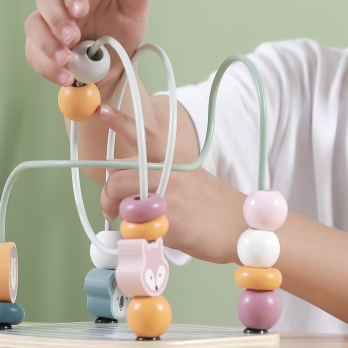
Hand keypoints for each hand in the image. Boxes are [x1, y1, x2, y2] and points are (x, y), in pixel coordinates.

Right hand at [24, 0, 151, 86]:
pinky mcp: (38, 48)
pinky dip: (47, 67)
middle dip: (56, 19)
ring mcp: (47, 26)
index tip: (80, 11)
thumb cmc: (122, 34)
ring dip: (47, 44)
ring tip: (67, 61)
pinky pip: (33, 54)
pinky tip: (66, 76)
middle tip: (72, 38)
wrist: (114, 68)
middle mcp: (61, 4)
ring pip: (33, 26)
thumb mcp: (135, 13)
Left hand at [97, 100, 245, 264]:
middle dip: (107, 197)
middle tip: (111, 210)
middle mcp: (170, 174)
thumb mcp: (188, 178)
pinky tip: (154, 236)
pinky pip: (138, 229)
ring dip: (119, 217)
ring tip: (130, 225)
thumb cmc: (212, 205)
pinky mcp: (172, 223)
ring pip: (123, 205)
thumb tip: (122, 181)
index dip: (122, 123)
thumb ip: (157, 176)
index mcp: (173, 160)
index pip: (144, 137)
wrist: (243, 225)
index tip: (104, 111)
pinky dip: (139, 236)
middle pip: (118, 179)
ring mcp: (171, 197)